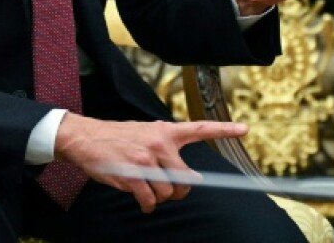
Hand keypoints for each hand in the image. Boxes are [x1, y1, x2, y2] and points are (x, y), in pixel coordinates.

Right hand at [54, 114, 248, 212]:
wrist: (87, 138)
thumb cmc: (119, 137)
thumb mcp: (147, 133)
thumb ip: (166, 148)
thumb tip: (183, 175)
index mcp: (166, 131)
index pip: (201, 129)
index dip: (225, 130)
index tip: (245, 129)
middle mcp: (160, 144)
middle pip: (185, 179)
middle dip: (179, 189)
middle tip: (169, 188)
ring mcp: (147, 161)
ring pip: (167, 192)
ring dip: (158, 196)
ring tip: (146, 188)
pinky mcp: (132, 176)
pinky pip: (150, 201)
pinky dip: (147, 205)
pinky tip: (142, 200)